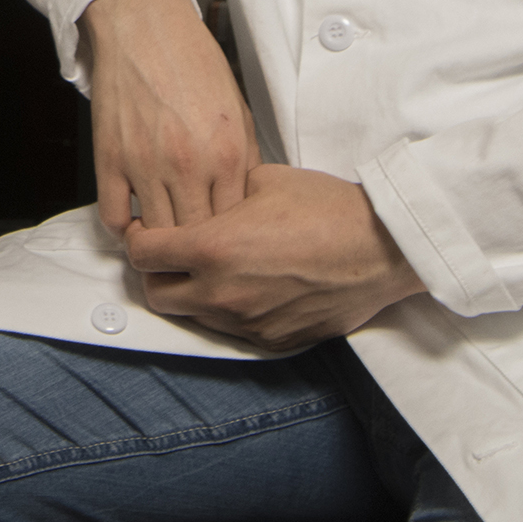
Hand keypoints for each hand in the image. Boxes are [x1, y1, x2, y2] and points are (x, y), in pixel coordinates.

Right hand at [79, 0, 259, 231]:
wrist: (145, 28)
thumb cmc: (192, 62)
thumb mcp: (238, 110)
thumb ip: (245, 160)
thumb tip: (245, 201)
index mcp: (227, 154)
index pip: (234, 225)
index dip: (229, 239)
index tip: (224, 241)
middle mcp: (188, 165)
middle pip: (196, 238)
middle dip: (197, 250)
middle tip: (195, 252)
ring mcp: (145, 164)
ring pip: (155, 235)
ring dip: (161, 243)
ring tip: (166, 243)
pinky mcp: (109, 159)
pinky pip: (113, 217)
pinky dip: (123, 229)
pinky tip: (134, 221)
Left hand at [124, 164, 425, 352]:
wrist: (383, 248)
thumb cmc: (327, 207)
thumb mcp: (262, 179)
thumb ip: (219, 193)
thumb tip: (199, 195)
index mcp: (211, 248)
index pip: (141, 254)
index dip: (139, 237)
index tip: (148, 229)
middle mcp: (221, 293)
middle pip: (156, 295)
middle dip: (157, 272)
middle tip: (174, 252)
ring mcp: (247, 323)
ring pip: (193, 317)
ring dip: (192, 294)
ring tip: (216, 268)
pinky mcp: (272, 341)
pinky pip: (231, 331)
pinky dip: (229, 311)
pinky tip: (250, 286)